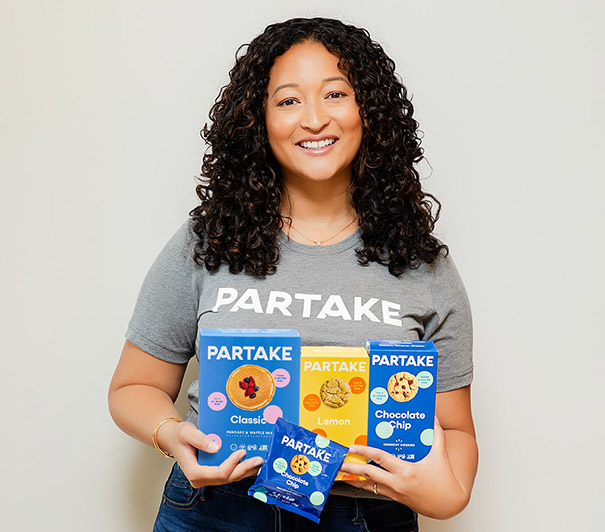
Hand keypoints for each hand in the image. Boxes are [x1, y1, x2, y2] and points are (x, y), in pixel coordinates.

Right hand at [159, 421, 262, 487]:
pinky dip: (241, 469)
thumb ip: (200, 440)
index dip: (232, 464)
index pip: (218, 473)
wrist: (174, 439)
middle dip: (244, 469)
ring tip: (260, 462)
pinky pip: (230, 473)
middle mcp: (202, 479)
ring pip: (231, 478)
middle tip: (258, 459)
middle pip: (227, 478)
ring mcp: (209, 478)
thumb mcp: (187, 433)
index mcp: (194, 473)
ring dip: (246, 471)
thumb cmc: (180, 436)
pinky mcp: (213, 474)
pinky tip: (252, 463)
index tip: (242, 451)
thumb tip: (216, 447)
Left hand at [339, 418, 470, 518]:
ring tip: (341, 472)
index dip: (364, 452)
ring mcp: (395, 492)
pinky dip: (365, 485)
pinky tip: (357, 481)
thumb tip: (433, 416)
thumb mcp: (440, 454)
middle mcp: (397, 483)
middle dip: (351, 468)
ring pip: (369, 486)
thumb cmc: (444, 479)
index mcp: (406, 470)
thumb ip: (436, 433)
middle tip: (338, 462)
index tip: (351, 447)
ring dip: (354, 479)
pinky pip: (376, 491)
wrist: (448, 505)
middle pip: (368, 475)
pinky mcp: (396, 499)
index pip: (380, 459)